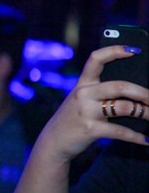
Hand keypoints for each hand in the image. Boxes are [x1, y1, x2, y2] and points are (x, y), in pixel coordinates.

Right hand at [33, 45, 148, 162]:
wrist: (53, 142)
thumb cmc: (74, 119)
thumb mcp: (82, 101)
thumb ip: (102, 93)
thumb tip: (137, 92)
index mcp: (82, 84)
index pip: (96, 59)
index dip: (114, 51)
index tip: (134, 50)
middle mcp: (83, 94)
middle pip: (119, 86)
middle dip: (143, 92)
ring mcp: (86, 112)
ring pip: (124, 107)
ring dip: (145, 113)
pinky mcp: (90, 129)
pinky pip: (120, 131)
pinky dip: (136, 136)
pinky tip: (145, 139)